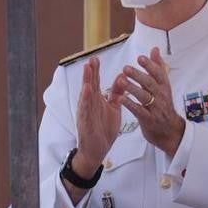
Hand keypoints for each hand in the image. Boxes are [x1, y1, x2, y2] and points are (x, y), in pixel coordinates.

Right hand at [74, 57, 120, 171]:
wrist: (98, 150)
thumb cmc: (104, 128)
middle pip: (89, 86)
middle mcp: (89, 105)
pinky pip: (86, 110)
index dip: (95, 71)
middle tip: (91, 59)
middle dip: (90, 73)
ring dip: (86, 82)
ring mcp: (86, 113)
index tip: (96, 58)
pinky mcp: (86, 123)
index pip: (95, 83)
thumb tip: (121, 77)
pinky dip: (86, 100)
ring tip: (87, 70)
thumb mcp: (113, 108)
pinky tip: (87, 91)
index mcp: (96, 101)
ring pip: (86, 95)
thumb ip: (116, 93)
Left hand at [112, 47, 185, 157]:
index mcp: (164, 86)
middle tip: (126, 68)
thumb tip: (155, 49)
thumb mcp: (163, 86)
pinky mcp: (149, 120)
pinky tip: (120, 99)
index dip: (150, 65)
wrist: (170, 131)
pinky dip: (129, 104)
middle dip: (138, 75)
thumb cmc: (164, 106)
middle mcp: (161, 96)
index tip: (140, 58)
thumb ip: (158, 67)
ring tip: (120, 81)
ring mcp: (155, 108)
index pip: (158, 73)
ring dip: (132, 88)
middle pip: (149, 84)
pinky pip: (138, 111)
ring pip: (144, 96)